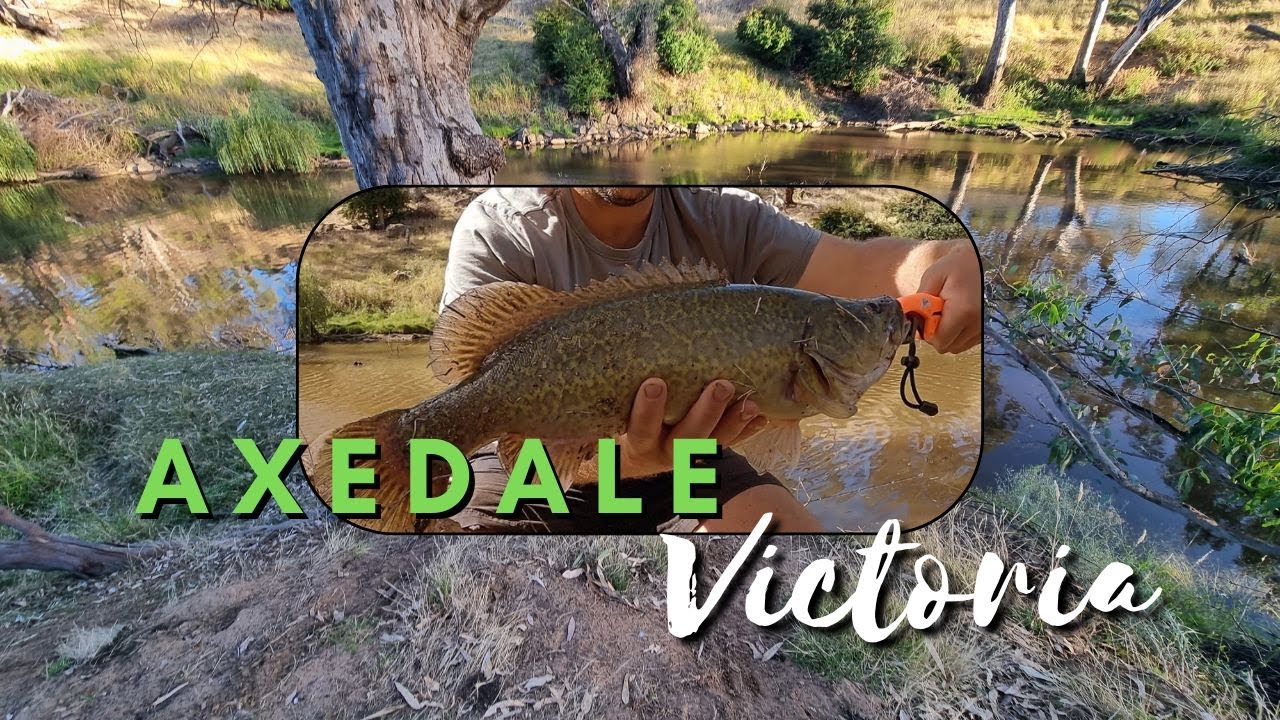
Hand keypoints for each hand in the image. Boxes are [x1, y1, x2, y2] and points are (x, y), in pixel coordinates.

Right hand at [616, 378, 767, 478]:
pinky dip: (747, 430)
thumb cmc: (625, 415)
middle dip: (706, 412)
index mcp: (639, 441)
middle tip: (721, 385)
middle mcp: (665, 451)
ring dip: (734, 422)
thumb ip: (622, 383)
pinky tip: (763, 416)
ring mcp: (690, 454)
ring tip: (751, 403)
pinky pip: (730, 443)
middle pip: (687, 438)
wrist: (637, 453)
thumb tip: (617, 333)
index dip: (648, 410)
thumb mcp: (618, 405)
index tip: (654, 383)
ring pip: (713, 443)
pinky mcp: (708, 450)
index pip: (642, 428)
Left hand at [916, 241, 981, 352]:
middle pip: (946, 347)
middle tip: (935, 314)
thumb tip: (909, 317)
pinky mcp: (986, 331)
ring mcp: (983, 329)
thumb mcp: (933, 275)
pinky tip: (957, 317)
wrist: (985, 261)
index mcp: (963, 311)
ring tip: (948, 313)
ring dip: (947, 335)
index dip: (927, 332)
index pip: (938, 340)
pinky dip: (958, 334)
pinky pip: (966, 343)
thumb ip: (920, 298)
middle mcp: (976, 324)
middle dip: (936, 334)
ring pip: (956, 347)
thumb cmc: (957, 265)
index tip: (926, 316)